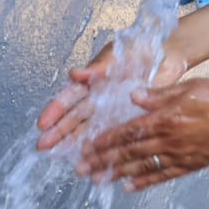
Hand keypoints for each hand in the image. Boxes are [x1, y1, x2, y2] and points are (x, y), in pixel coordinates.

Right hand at [35, 43, 186, 151]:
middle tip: (43, 145)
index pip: (68, 98)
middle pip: (74, 118)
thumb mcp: (116, 56)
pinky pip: (110, 136)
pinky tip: (91, 158)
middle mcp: (96, 99)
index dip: (55, 110)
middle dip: (58, 132)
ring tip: (61, 157)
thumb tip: (74, 74)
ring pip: (88, 130)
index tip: (43, 123)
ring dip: (74, 144)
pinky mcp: (125, 120)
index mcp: (90, 81)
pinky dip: (101, 148)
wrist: (166, 55)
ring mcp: (110, 111)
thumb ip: (97, 67)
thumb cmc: (138, 50)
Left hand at [77, 77, 208, 191]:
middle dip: (103, 159)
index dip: (104, 140)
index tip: (86, 146)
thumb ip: (159, 94)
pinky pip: (163, 175)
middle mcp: (169, 140)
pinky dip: (144, 180)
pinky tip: (129, 185)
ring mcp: (180, 155)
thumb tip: (133, 96)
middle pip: (129, 151)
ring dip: (117, 173)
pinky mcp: (190, 164)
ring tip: (97, 179)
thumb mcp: (189, 86)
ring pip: (142, 166)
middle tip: (82, 168)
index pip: (127, 131)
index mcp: (166, 118)